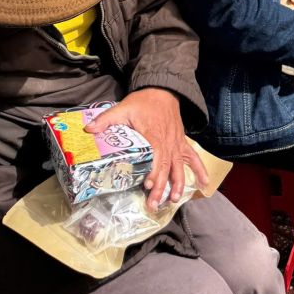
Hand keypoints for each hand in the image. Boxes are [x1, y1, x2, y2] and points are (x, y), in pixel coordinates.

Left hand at [84, 88, 207, 209]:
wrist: (163, 90)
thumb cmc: (143, 102)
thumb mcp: (123, 108)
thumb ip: (107, 119)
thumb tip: (88, 129)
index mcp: (153, 134)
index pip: (156, 155)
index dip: (154, 171)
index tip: (149, 185)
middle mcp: (167, 141)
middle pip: (166, 166)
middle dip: (162, 186)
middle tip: (154, 203)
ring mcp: (176, 143)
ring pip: (179, 166)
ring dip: (178, 183)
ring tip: (174, 199)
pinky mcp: (181, 142)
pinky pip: (193, 157)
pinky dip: (200, 169)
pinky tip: (204, 183)